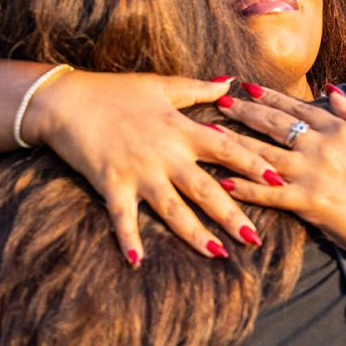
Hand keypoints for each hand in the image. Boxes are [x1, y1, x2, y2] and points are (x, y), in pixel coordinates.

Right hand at [24, 70, 285, 263]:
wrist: (66, 98)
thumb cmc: (115, 91)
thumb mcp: (162, 86)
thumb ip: (199, 89)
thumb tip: (231, 82)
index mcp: (181, 130)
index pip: (227, 150)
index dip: (254, 165)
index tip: (279, 180)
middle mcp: (166, 154)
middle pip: (206, 189)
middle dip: (232, 215)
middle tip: (256, 240)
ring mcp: (139, 171)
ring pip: (173, 208)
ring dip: (194, 233)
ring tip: (217, 253)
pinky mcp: (111, 182)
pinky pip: (122, 216)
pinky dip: (128, 239)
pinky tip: (137, 262)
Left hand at [215, 86, 345, 268]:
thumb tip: (330, 88)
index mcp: (338, 130)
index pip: (296, 107)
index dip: (270, 96)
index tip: (247, 87)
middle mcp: (322, 147)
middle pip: (274, 124)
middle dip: (244, 111)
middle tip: (220, 102)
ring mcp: (312, 174)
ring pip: (264, 154)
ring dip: (234, 142)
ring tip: (210, 133)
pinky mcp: (307, 202)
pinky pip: (268, 193)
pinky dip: (243, 187)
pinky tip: (221, 181)